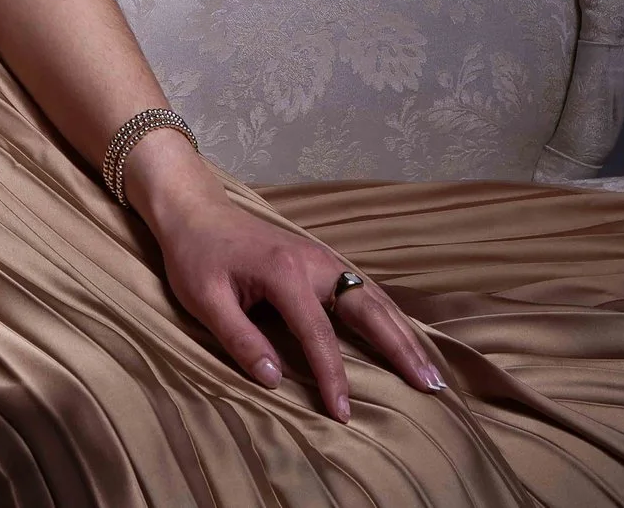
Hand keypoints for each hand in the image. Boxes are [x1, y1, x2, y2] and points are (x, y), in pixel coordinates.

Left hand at [127, 134, 445, 419]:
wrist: (195, 210)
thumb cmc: (196, 255)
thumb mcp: (204, 299)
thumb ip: (239, 339)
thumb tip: (275, 380)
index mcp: (284, 273)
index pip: (318, 335)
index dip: (332, 377)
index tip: (343, 412)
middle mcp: (313, 262)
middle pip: (368, 308)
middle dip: (400, 347)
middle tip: (429, 384)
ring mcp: (321, 258)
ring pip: (373, 296)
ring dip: (403, 331)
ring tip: (429, 368)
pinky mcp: (321, 260)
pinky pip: (363, 289)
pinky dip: (389, 315)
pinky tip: (403, 336)